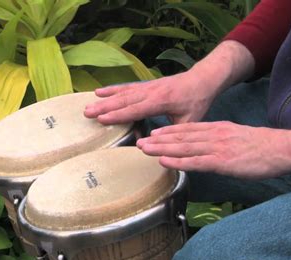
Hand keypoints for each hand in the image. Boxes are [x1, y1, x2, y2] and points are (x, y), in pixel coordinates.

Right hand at [84, 71, 219, 124]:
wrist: (203, 79)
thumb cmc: (197, 101)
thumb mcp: (190, 120)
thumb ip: (174, 134)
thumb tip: (160, 148)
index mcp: (162, 100)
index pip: (136, 109)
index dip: (119, 115)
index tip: (102, 119)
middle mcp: (152, 91)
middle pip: (124, 99)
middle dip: (105, 107)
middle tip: (87, 113)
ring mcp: (148, 86)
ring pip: (123, 93)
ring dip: (105, 99)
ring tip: (88, 104)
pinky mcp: (147, 85)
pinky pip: (127, 87)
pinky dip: (113, 90)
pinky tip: (100, 92)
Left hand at [136, 121, 290, 178]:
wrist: (280, 148)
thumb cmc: (260, 146)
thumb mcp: (235, 136)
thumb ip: (219, 138)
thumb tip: (205, 145)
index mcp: (216, 128)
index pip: (187, 129)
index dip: (168, 132)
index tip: (153, 133)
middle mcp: (212, 135)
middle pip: (180, 137)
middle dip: (158, 140)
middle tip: (140, 142)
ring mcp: (216, 148)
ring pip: (183, 148)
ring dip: (162, 149)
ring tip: (144, 149)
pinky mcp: (222, 162)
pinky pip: (196, 162)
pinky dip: (178, 162)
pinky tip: (165, 161)